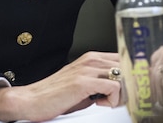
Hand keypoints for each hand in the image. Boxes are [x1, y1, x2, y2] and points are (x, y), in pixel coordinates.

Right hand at [0, 51, 122, 121]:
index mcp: (92, 58)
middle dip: (128, 86)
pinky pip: (113, 87)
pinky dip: (112, 99)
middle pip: (126, 67)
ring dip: (121, 93)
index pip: (123, 59)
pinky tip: (100, 104)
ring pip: (123, 76)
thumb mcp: (83, 85)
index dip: (130, 76)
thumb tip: (120, 90)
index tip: (128, 90)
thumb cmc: (55, 96)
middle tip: (117, 99)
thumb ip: (101, 83)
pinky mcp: (83, 82)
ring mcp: (87, 69)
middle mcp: (91, 60)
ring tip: (107, 102)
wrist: (32, 100)